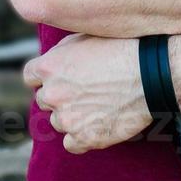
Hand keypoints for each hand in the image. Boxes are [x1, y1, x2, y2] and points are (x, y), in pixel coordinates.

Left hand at [23, 34, 151, 152]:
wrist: (150, 74)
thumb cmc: (121, 49)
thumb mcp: (85, 37)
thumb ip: (61, 51)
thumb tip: (51, 60)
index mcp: (49, 67)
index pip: (31, 76)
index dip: (46, 76)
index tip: (61, 77)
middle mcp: (52, 94)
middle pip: (44, 100)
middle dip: (60, 95)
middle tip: (85, 90)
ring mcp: (67, 118)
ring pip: (59, 122)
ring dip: (72, 116)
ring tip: (97, 104)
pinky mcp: (83, 138)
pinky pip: (72, 143)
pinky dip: (82, 136)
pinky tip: (98, 123)